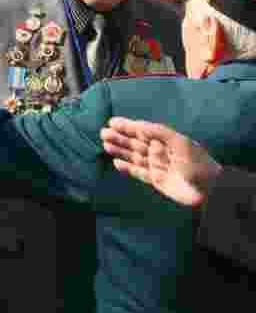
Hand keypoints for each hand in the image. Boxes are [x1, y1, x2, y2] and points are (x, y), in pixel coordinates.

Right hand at [100, 117, 223, 206]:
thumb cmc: (197, 163)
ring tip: (106, 144)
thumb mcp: (181, 143)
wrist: (209, 190)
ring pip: (134, 156)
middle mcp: (160, 151)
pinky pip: (138, 172)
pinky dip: (127, 168)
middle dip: (120, 137)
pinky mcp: (156, 180)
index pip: (143, 130)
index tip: (112, 122)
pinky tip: (116, 163)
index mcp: (166, 140)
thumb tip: (139, 126)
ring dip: (120, 150)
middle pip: (135, 143)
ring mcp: (157, 166)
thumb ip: (159, 132)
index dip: (128, 126)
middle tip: (103, 133)